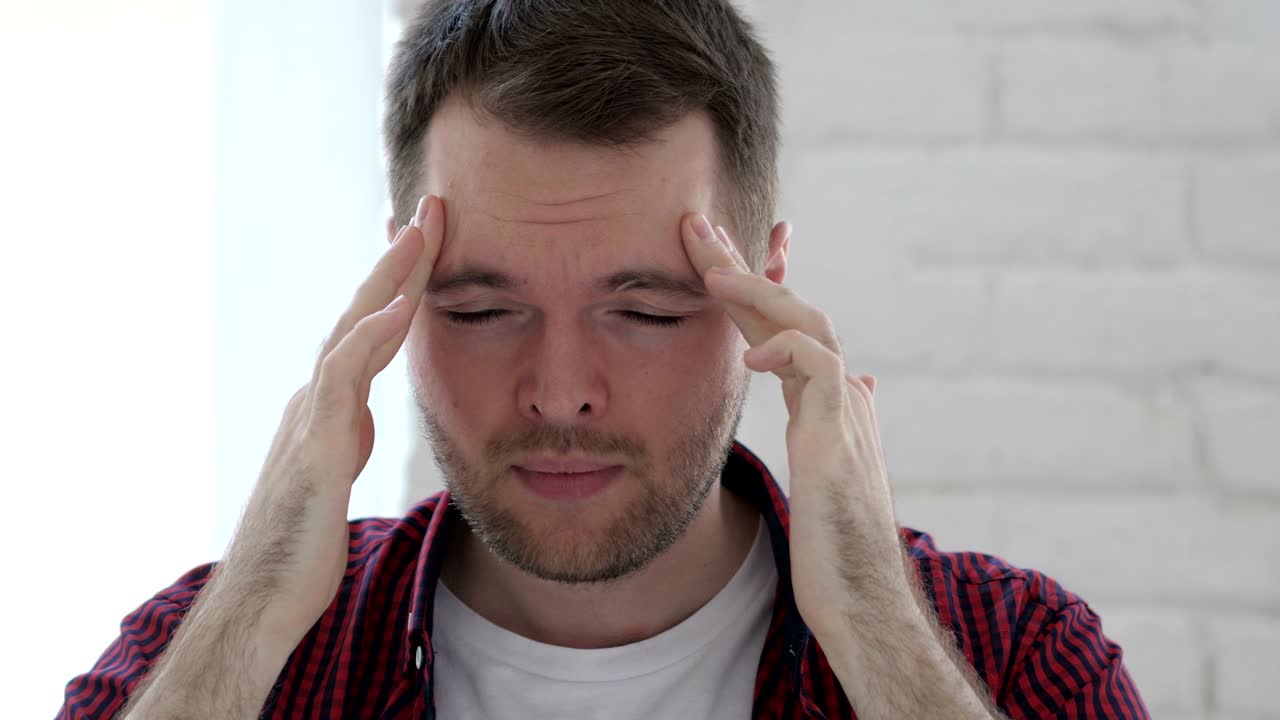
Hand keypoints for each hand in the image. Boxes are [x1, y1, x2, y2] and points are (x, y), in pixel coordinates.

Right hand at [213, 195, 444, 651]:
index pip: (368, 332)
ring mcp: (310, 424)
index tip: (429, 241)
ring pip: (349, 334)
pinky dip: (371, 340)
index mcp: (327, 409)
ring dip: (386, 280)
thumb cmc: (297, 548)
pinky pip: (344, 385)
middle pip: (358, 316)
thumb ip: (347, 439)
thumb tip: (361, 417)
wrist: (259, 606)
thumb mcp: (333, 477)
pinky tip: (401, 307)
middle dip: (395, 261)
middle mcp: (313, 404)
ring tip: (419, 232)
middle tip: (429, 209)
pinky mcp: (315, 455)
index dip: (399, 285)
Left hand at [680, 213, 905, 644]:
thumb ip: (828, 426)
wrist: (863, 603)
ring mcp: (845, 414)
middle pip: (791, 309)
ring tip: (712, 269)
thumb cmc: (835, 550)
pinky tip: (751, 353)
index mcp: (822, 403)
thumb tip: (861, 384)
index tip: (717, 251)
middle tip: (696, 226)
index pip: (786, 326)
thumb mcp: (824, 476)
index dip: (755, 283)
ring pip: (809, 323)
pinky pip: (820, 370)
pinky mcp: (842, 439)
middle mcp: (838, 396)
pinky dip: (788, 349)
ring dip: (760, 289)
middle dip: (743, 264)